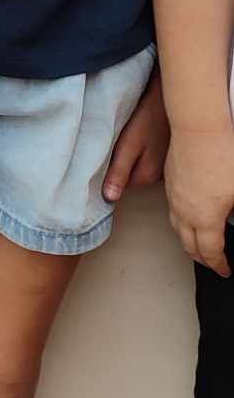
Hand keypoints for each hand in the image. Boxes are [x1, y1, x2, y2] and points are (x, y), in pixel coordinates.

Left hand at [102, 70, 168, 202]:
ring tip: (119, 141)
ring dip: (125, 158)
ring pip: (135, 167)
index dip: (105, 176)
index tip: (95, 163)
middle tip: (106, 148)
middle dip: (115, 167)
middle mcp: (157, 175)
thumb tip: (110, 198)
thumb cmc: (148, 117)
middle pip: (128, 178)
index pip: (119, 187)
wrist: (169, 96)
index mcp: (147, 176)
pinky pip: (144, 158)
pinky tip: (132, 137)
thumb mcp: (129, 144)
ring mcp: (162, 163)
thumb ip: (119, 171)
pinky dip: (135, 150)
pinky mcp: (163, 151)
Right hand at [166, 126, 233, 275]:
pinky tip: (189, 215)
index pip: (211, 252)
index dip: (219, 265)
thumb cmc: (223, 153)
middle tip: (212, 263)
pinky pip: (173, 211)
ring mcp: (175, 196)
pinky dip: (181, 222)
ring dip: (188, 241)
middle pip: (188, 245)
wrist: (199, 126)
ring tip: (197, 244)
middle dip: (202, 258)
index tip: (226, 270)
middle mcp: (185, 211)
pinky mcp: (170, 181)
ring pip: (177, 228)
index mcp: (205, 218)